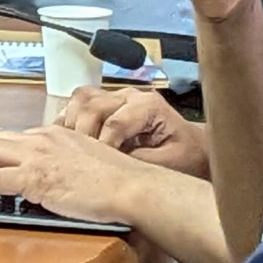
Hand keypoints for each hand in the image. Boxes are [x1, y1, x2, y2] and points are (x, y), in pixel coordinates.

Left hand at [0, 125, 149, 224]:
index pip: (18, 136)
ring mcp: (35, 157)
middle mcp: (41, 139)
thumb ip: (67, 156)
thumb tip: (56, 170)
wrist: (128, 186)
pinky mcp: (32, 179)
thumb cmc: (116, 177)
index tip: (2, 163)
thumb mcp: (88, 154)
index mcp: (56, 132)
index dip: (6, 152)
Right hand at [57, 85, 211, 177]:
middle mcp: (130, 96)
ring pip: (81, 99)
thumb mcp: (168, 163)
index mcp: (148, 105)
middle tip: (80, 159)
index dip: (102, 146)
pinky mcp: (107, 104)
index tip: (97, 166)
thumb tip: (109, 167)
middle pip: (91, 104)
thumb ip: (139, 162)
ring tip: (71, 148)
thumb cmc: (184, 155)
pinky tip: (68, 141)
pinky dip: (69, 121)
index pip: (114, 122)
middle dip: (82, 133)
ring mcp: (116, 97)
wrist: (193, 148)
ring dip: (71, 123)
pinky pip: (78, 104)